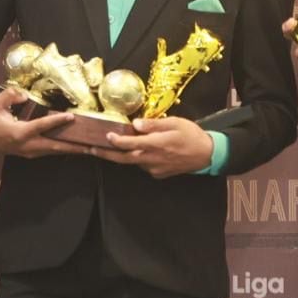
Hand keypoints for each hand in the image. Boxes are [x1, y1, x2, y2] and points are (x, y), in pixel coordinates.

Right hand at [0, 86, 89, 157]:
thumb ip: (9, 96)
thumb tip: (24, 94)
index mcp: (19, 132)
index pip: (42, 126)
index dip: (57, 121)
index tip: (71, 117)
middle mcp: (27, 145)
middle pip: (54, 146)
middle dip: (73, 147)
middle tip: (91, 146)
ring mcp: (30, 152)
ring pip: (54, 152)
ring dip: (71, 150)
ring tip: (89, 148)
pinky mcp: (31, 154)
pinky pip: (50, 152)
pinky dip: (63, 149)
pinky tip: (74, 147)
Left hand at [92, 116, 213, 178]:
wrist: (207, 155)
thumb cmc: (191, 135)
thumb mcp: (175, 123)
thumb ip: (154, 124)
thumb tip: (135, 124)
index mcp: (157, 144)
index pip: (131, 144)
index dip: (116, 141)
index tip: (105, 136)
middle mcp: (153, 159)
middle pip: (124, 159)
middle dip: (106, 154)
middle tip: (90, 149)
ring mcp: (155, 169)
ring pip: (133, 162)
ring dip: (121, 155)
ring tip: (109, 145)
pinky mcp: (158, 174)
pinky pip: (143, 165)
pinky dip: (136, 158)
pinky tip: (137, 150)